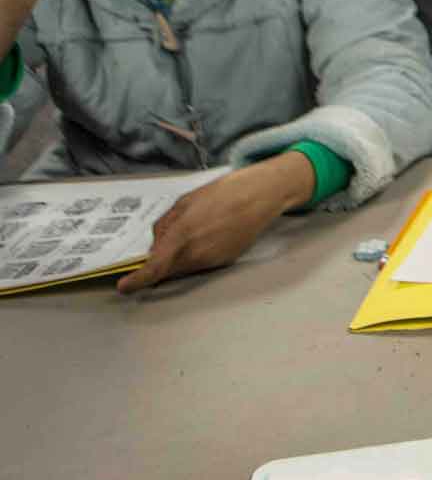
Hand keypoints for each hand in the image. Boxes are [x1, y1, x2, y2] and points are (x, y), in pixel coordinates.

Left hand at [117, 153, 314, 293]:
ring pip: (184, 268)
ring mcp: (212, 259)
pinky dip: (195, 255)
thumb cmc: (222, 193)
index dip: (137, 280)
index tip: (124, 286)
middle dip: (158, 264)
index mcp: (182, 235)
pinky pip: (200, 264)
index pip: (155, 267)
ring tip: (190, 233)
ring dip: (177, 258)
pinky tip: (206, 235)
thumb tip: (155, 244)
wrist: (260, 196)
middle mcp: (196, 253)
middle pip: (167, 270)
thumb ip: (165, 225)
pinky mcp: (225, 260)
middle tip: (161, 246)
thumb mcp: (185, 202)